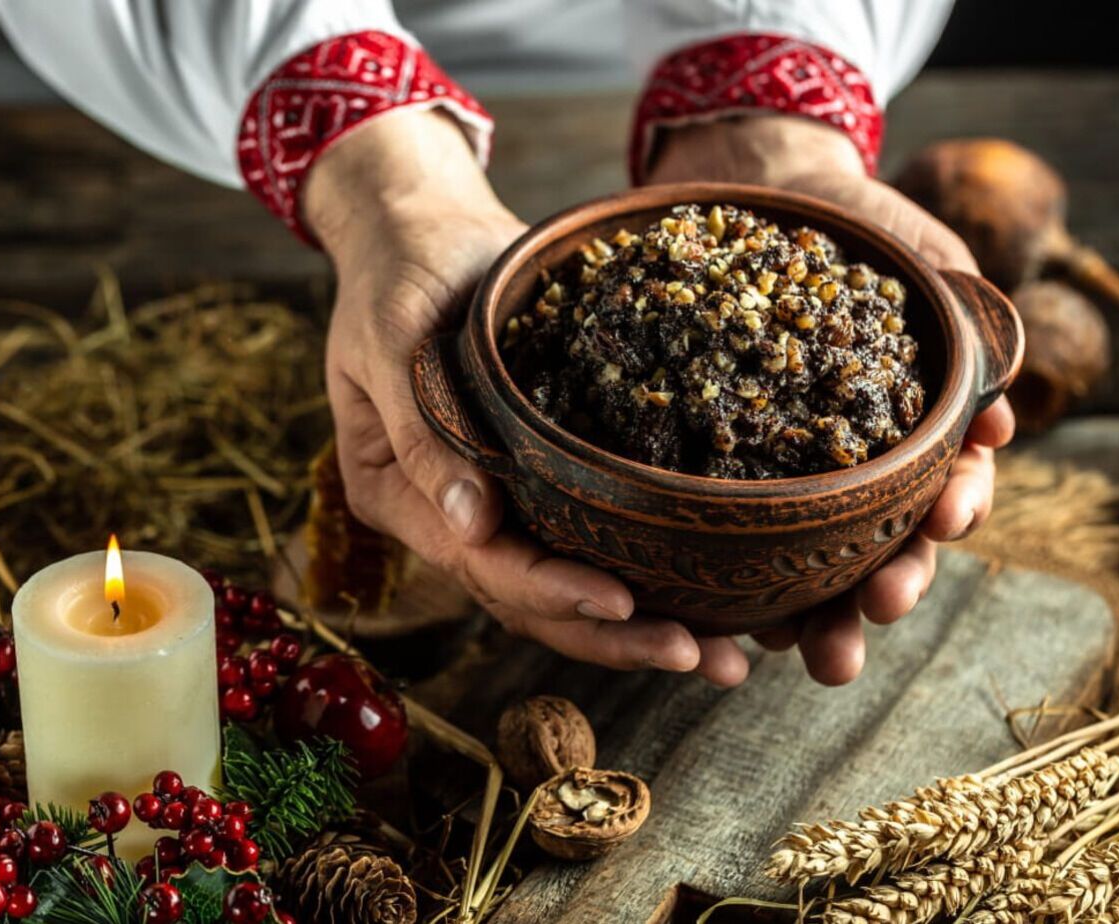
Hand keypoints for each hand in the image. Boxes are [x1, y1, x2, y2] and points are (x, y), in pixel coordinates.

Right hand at [307, 111, 745, 683]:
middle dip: (619, 637)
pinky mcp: (541, 482)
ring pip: (569, 589)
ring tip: (726, 657)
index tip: (625, 602)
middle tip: (705, 660)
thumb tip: (475, 526)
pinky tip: (714, 603)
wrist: (421, 225)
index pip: (484, 565)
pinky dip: (649, 573)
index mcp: (400, 496)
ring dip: (643, 628)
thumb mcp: (392, 336)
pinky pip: (594, 542)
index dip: (554, 591)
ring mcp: (496, 505)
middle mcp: (449, 517)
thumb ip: (425, 432)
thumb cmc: (399, 269)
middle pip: (534, 601)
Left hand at [645, 115, 1015, 683]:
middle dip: (894, 586)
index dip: (957, 507)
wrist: (762, 191)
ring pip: (816, 569)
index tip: (950, 516)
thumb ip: (968, 329)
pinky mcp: (729, 485)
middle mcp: (866, 474)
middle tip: (880, 609)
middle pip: (892, 548)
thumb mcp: (926, 263)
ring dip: (822, 619)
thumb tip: (1000, 419)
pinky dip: (736, 594)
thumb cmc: (861, 228)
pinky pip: (733, 548)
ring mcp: (797, 485)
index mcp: (924, 434)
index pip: (953, 486)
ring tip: (814, 654)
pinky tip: (730, 627)